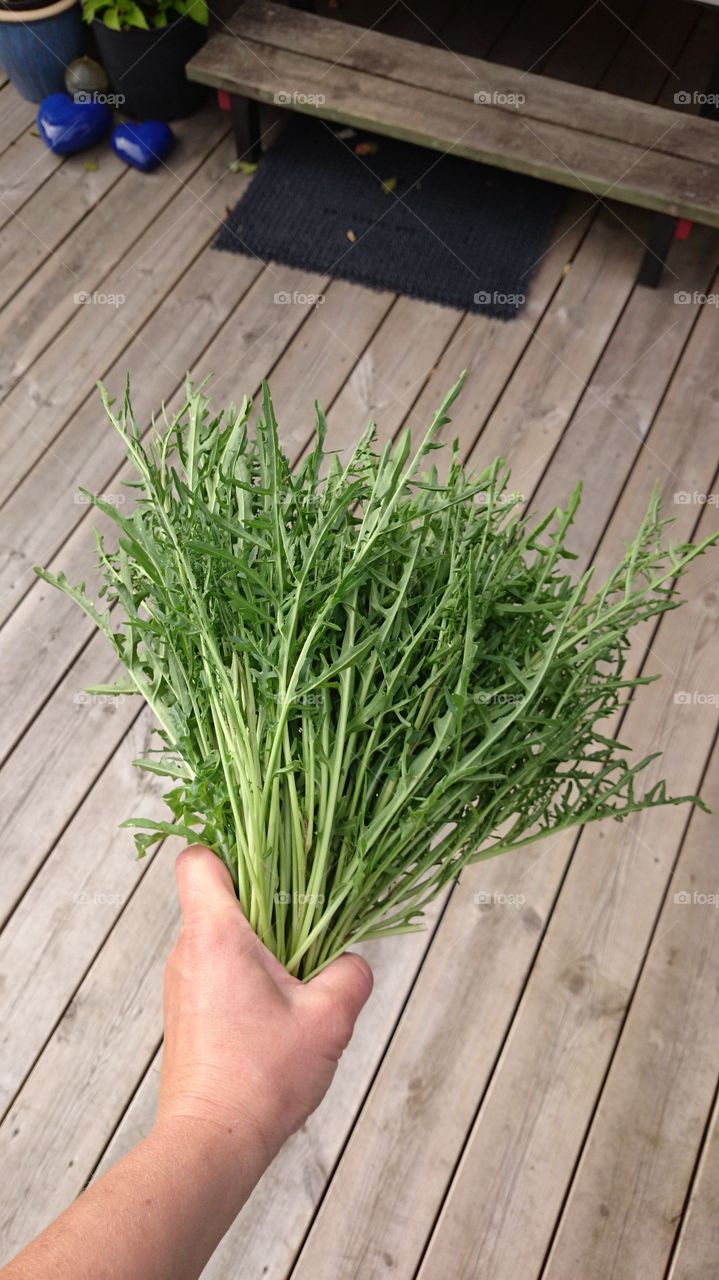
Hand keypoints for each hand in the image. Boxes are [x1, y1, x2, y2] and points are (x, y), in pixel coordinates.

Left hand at [158, 846, 372, 1167]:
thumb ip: (350, 975)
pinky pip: (216, 971)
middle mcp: (189, 952)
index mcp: (215, 935)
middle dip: (264, 902)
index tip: (271, 865)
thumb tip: (351, 962)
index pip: (199, 860)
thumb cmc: (260, 1078)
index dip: (230, 849)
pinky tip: (280, 1009)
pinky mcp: (186, 1013)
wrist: (211, 1143)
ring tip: (298, 976)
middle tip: (305, 924)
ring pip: (220, 937)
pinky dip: (247, 976)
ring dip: (259, 945)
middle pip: (217, 896)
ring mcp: (183, 984)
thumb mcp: (328, 1020)